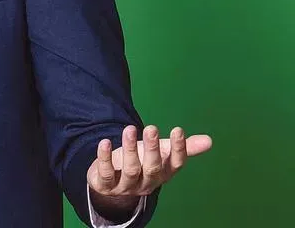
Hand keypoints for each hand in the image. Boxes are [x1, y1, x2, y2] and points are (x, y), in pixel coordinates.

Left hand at [87, 125, 212, 217]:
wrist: (111, 181)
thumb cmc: (140, 162)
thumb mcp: (159, 154)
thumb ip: (181, 148)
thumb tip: (209, 140)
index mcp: (163, 174)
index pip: (175, 165)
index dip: (178, 149)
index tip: (178, 130)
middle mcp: (147, 182)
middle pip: (152, 168)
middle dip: (152, 149)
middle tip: (151, 128)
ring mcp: (126, 186)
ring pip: (131, 170)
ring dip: (129, 149)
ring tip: (129, 129)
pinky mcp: (106, 184)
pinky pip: (106, 173)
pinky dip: (104, 158)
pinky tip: (104, 142)